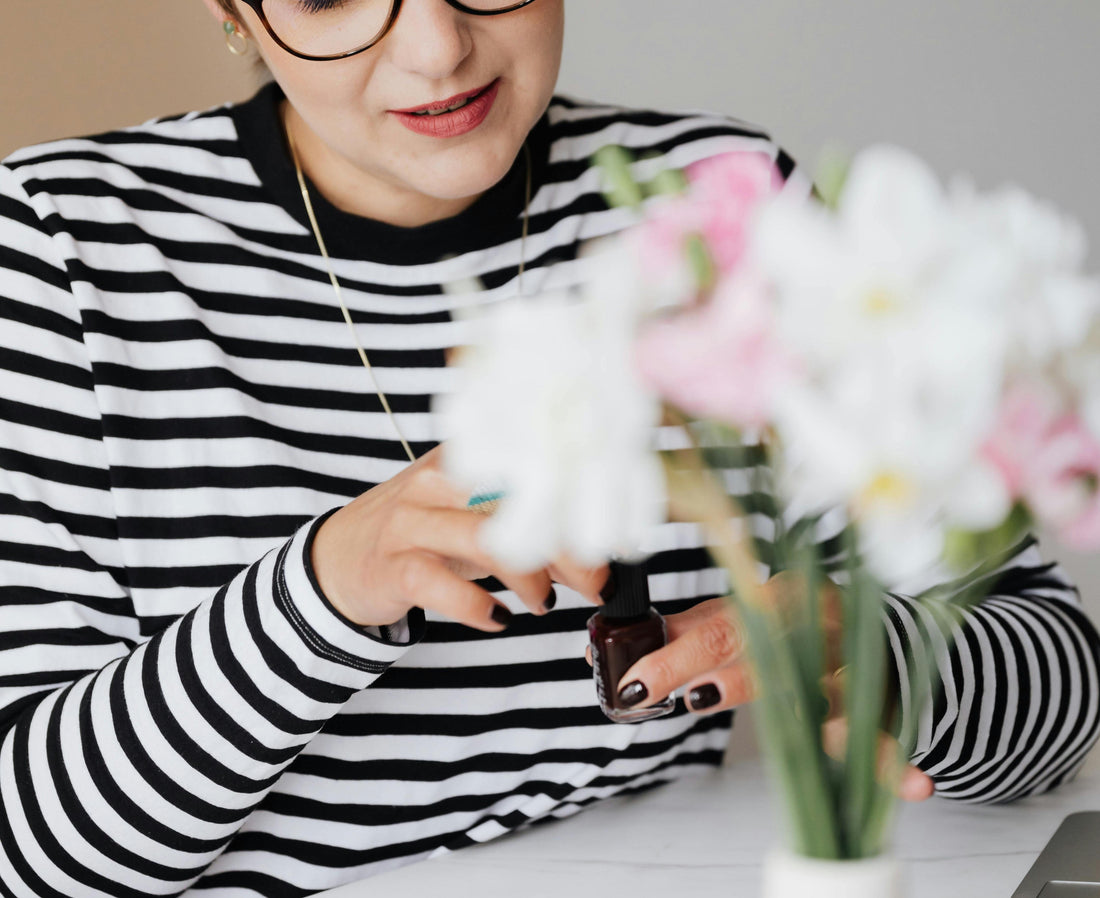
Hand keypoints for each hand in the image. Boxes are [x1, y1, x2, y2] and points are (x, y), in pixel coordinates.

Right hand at [311, 445, 605, 629]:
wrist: (338, 560)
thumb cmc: (420, 534)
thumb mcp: (471, 518)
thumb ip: (527, 529)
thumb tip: (593, 556)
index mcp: (465, 458)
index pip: (534, 469)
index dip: (581, 502)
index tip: (613, 537)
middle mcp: (438, 481)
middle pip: (519, 505)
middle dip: (569, 548)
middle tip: (596, 582)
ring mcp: (411, 522)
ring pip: (486, 541)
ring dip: (530, 578)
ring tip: (544, 602)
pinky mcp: (391, 566)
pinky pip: (441, 584)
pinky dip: (478, 606)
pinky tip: (497, 617)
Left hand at [585, 571, 934, 801]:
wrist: (880, 630)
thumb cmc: (796, 625)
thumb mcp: (741, 618)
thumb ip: (688, 632)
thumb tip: (614, 644)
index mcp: (776, 600)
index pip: (716, 628)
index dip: (672, 654)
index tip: (634, 681)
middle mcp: (813, 626)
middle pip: (756, 654)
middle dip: (705, 676)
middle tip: (658, 694)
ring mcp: (849, 664)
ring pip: (817, 690)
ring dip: (789, 708)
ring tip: (743, 712)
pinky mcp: (879, 702)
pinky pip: (885, 735)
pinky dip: (896, 762)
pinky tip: (914, 786)